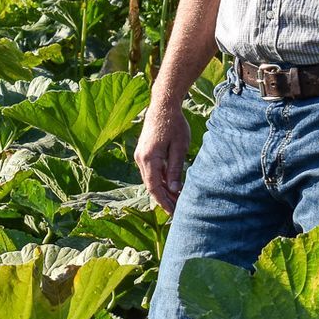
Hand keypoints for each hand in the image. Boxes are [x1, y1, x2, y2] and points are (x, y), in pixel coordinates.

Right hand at [133, 98, 191, 216]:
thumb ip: (175, 169)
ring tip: (177, 199)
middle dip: (164, 198)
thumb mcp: (179, 147)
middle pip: (151, 185)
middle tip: (178, 210)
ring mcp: (139, 155)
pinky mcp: (143, 152)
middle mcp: (140, 158)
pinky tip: (171, 185)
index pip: (154, 187)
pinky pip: (150, 171)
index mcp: (149, 158)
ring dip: (162, 190)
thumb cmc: (174, 124)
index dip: (164, 201)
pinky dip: (160, 180)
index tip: (173, 212)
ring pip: (150, 179)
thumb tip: (174, 190)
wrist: (162, 105)